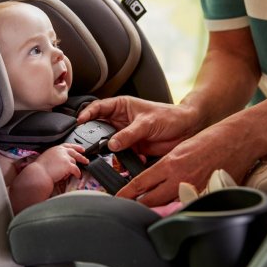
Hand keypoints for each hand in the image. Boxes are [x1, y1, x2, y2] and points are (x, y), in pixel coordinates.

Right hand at [33, 143, 88, 183]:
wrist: (39, 174)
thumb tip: (60, 161)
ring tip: (76, 173)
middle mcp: (61, 151)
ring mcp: (65, 157)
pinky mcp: (68, 165)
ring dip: (75, 168)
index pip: (68, 145)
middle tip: (86, 160)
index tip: (81, 148)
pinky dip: (77, 173)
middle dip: (81, 156)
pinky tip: (78, 176)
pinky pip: (76, 169)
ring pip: (74, 162)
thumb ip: (55, 157)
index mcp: (55, 148)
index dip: (75, 147)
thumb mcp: (47, 157)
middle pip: (75, 152)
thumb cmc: (40, 168)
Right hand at [77, 96, 198, 155]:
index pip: (98, 107)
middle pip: (99, 127)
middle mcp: (120, 120)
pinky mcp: (132, 148)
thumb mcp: (147, 123)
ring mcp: (125, 135)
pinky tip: (130, 159)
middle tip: (89, 145)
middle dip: (93, 136)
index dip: (87, 114)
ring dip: (108, 151)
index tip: (80, 122)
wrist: (186, 129)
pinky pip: (121, 155)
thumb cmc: (169, 116)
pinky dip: (122, 159)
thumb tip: (112, 144)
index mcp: (121, 106)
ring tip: (109, 155)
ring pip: (108, 144)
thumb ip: (129, 134)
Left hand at [116, 118, 258, 205]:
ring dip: (156, 209)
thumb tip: (153, 178)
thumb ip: (167, 165)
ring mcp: (193, 189)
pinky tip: (173, 213)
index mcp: (170, 164)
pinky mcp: (205, 195)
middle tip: (127, 209)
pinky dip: (177, 210)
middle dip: (137, 206)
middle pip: (151, 200)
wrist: (235, 140)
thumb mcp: (181, 149)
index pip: (142, 183)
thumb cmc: (210, 140)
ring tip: (145, 213)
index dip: (127, 193)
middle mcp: (179, 178)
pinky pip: (186, 207)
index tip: (117, 199)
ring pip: (167, 206)